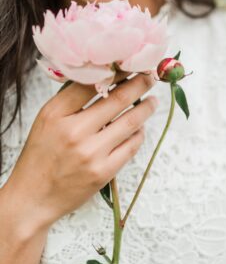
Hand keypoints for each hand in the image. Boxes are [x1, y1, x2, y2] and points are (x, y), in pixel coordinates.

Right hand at [3, 71, 158, 228]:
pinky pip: (131, 147)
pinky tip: (141, 128)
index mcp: (56, 114)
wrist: (34, 198)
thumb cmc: (41, 157)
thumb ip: (71, 101)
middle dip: (139, 85)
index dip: (116, 72)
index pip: (91, 84)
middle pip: (117, 100)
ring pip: (130, 122)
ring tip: (152, 102)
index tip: (130, 66)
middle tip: (150, 77)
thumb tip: (104, 81)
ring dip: (145, 109)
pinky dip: (139, 134)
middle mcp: (74, 131)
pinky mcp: (104, 172)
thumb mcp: (47, 121)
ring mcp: (92, 153)